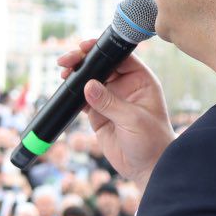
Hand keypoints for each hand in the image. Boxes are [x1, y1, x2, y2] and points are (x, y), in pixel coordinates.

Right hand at [57, 38, 172, 189]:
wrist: (147, 168)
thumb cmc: (152, 142)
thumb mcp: (133, 120)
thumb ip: (110, 103)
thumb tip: (88, 85)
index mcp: (141, 81)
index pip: (120, 57)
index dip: (103, 50)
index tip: (85, 47)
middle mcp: (125, 86)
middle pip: (101, 65)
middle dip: (83, 60)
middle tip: (66, 61)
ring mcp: (110, 99)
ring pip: (89, 80)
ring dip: (75, 75)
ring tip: (63, 73)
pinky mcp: (98, 113)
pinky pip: (82, 98)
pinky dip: (72, 93)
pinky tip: (65, 89)